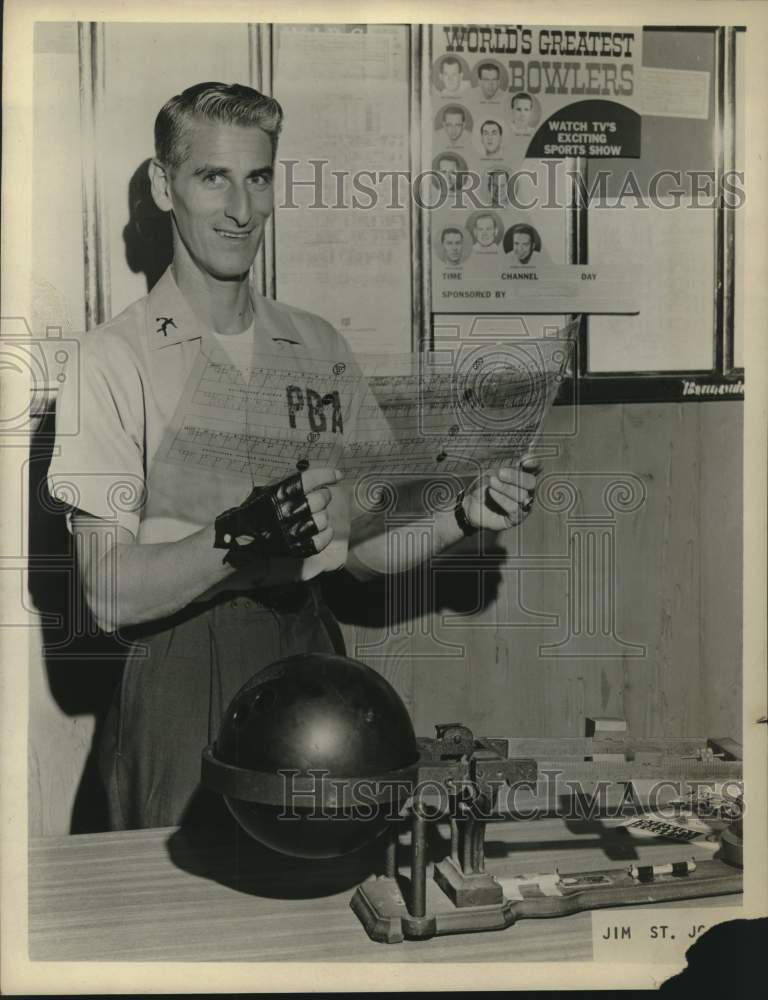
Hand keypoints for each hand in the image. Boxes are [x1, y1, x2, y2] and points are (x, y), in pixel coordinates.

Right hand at [214, 467, 341, 565]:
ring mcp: (289, 531)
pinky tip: (324, 530)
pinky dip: (326, 534)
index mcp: (277, 493)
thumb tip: (314, 476)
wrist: (239, 539)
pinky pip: (321, 540)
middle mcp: (284, 511)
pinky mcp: (294, 548)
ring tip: (319, 515)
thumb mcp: (266, 491)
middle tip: (323, 497)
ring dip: (325, 516)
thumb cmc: (255, 512)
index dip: (326, 475)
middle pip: (319, 499)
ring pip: (322, 520)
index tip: (338, 474)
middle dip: (325, 496)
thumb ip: (287, 483)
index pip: (307, 479)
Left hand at [462, 455, 540, 530]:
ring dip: (505, 488)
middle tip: (500, 473)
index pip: (536, 468)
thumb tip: (526, 457)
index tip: (524, 461)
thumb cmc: (484, 485)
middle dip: (515, 477)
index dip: (534, 463)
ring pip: (522, 495)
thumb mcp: (494, 471)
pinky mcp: (516, 518)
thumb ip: (510, 465)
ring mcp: (523, 505)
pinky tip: (491, 492)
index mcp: (524, 476)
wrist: (470, 503)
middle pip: (531, 482)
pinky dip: (502, 499)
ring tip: (491, 482)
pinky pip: (514, 508)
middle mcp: (528, 491)